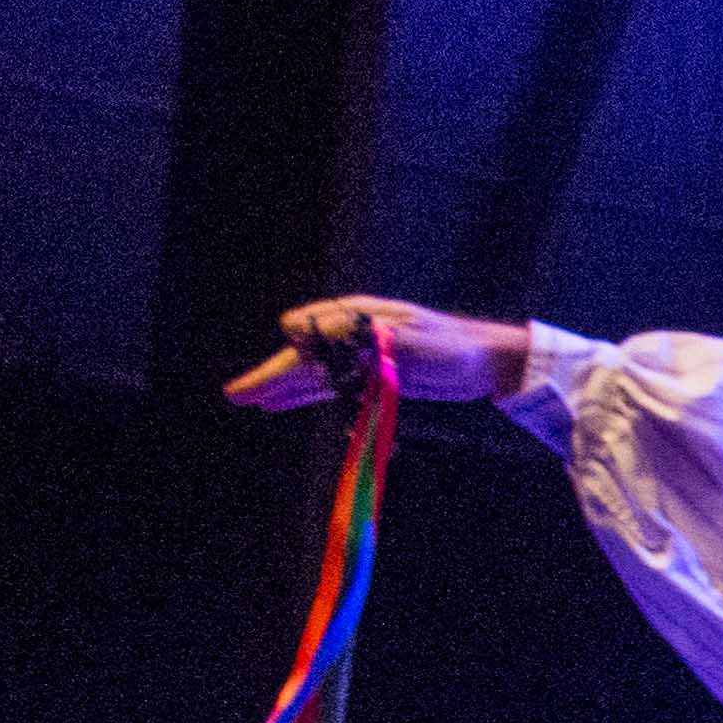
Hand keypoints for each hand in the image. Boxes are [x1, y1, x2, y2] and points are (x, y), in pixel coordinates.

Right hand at [228, 297, 528, 410]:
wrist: (484, 361)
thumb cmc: (449, 345)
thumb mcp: (407, 338)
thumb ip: (360, 336)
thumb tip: (316, 334)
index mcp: (356, 316)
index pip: (308, 328)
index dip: (297, 346)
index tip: (294, 356)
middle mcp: (351, 334)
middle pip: (302, 355)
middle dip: (271, 375)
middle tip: (237, 395)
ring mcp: (359, 357)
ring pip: (311, 374)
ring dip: (281, 389)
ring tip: (250, 402)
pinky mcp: (370, 378)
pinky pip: (329, 388)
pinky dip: (304, 397)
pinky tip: (280, 405)